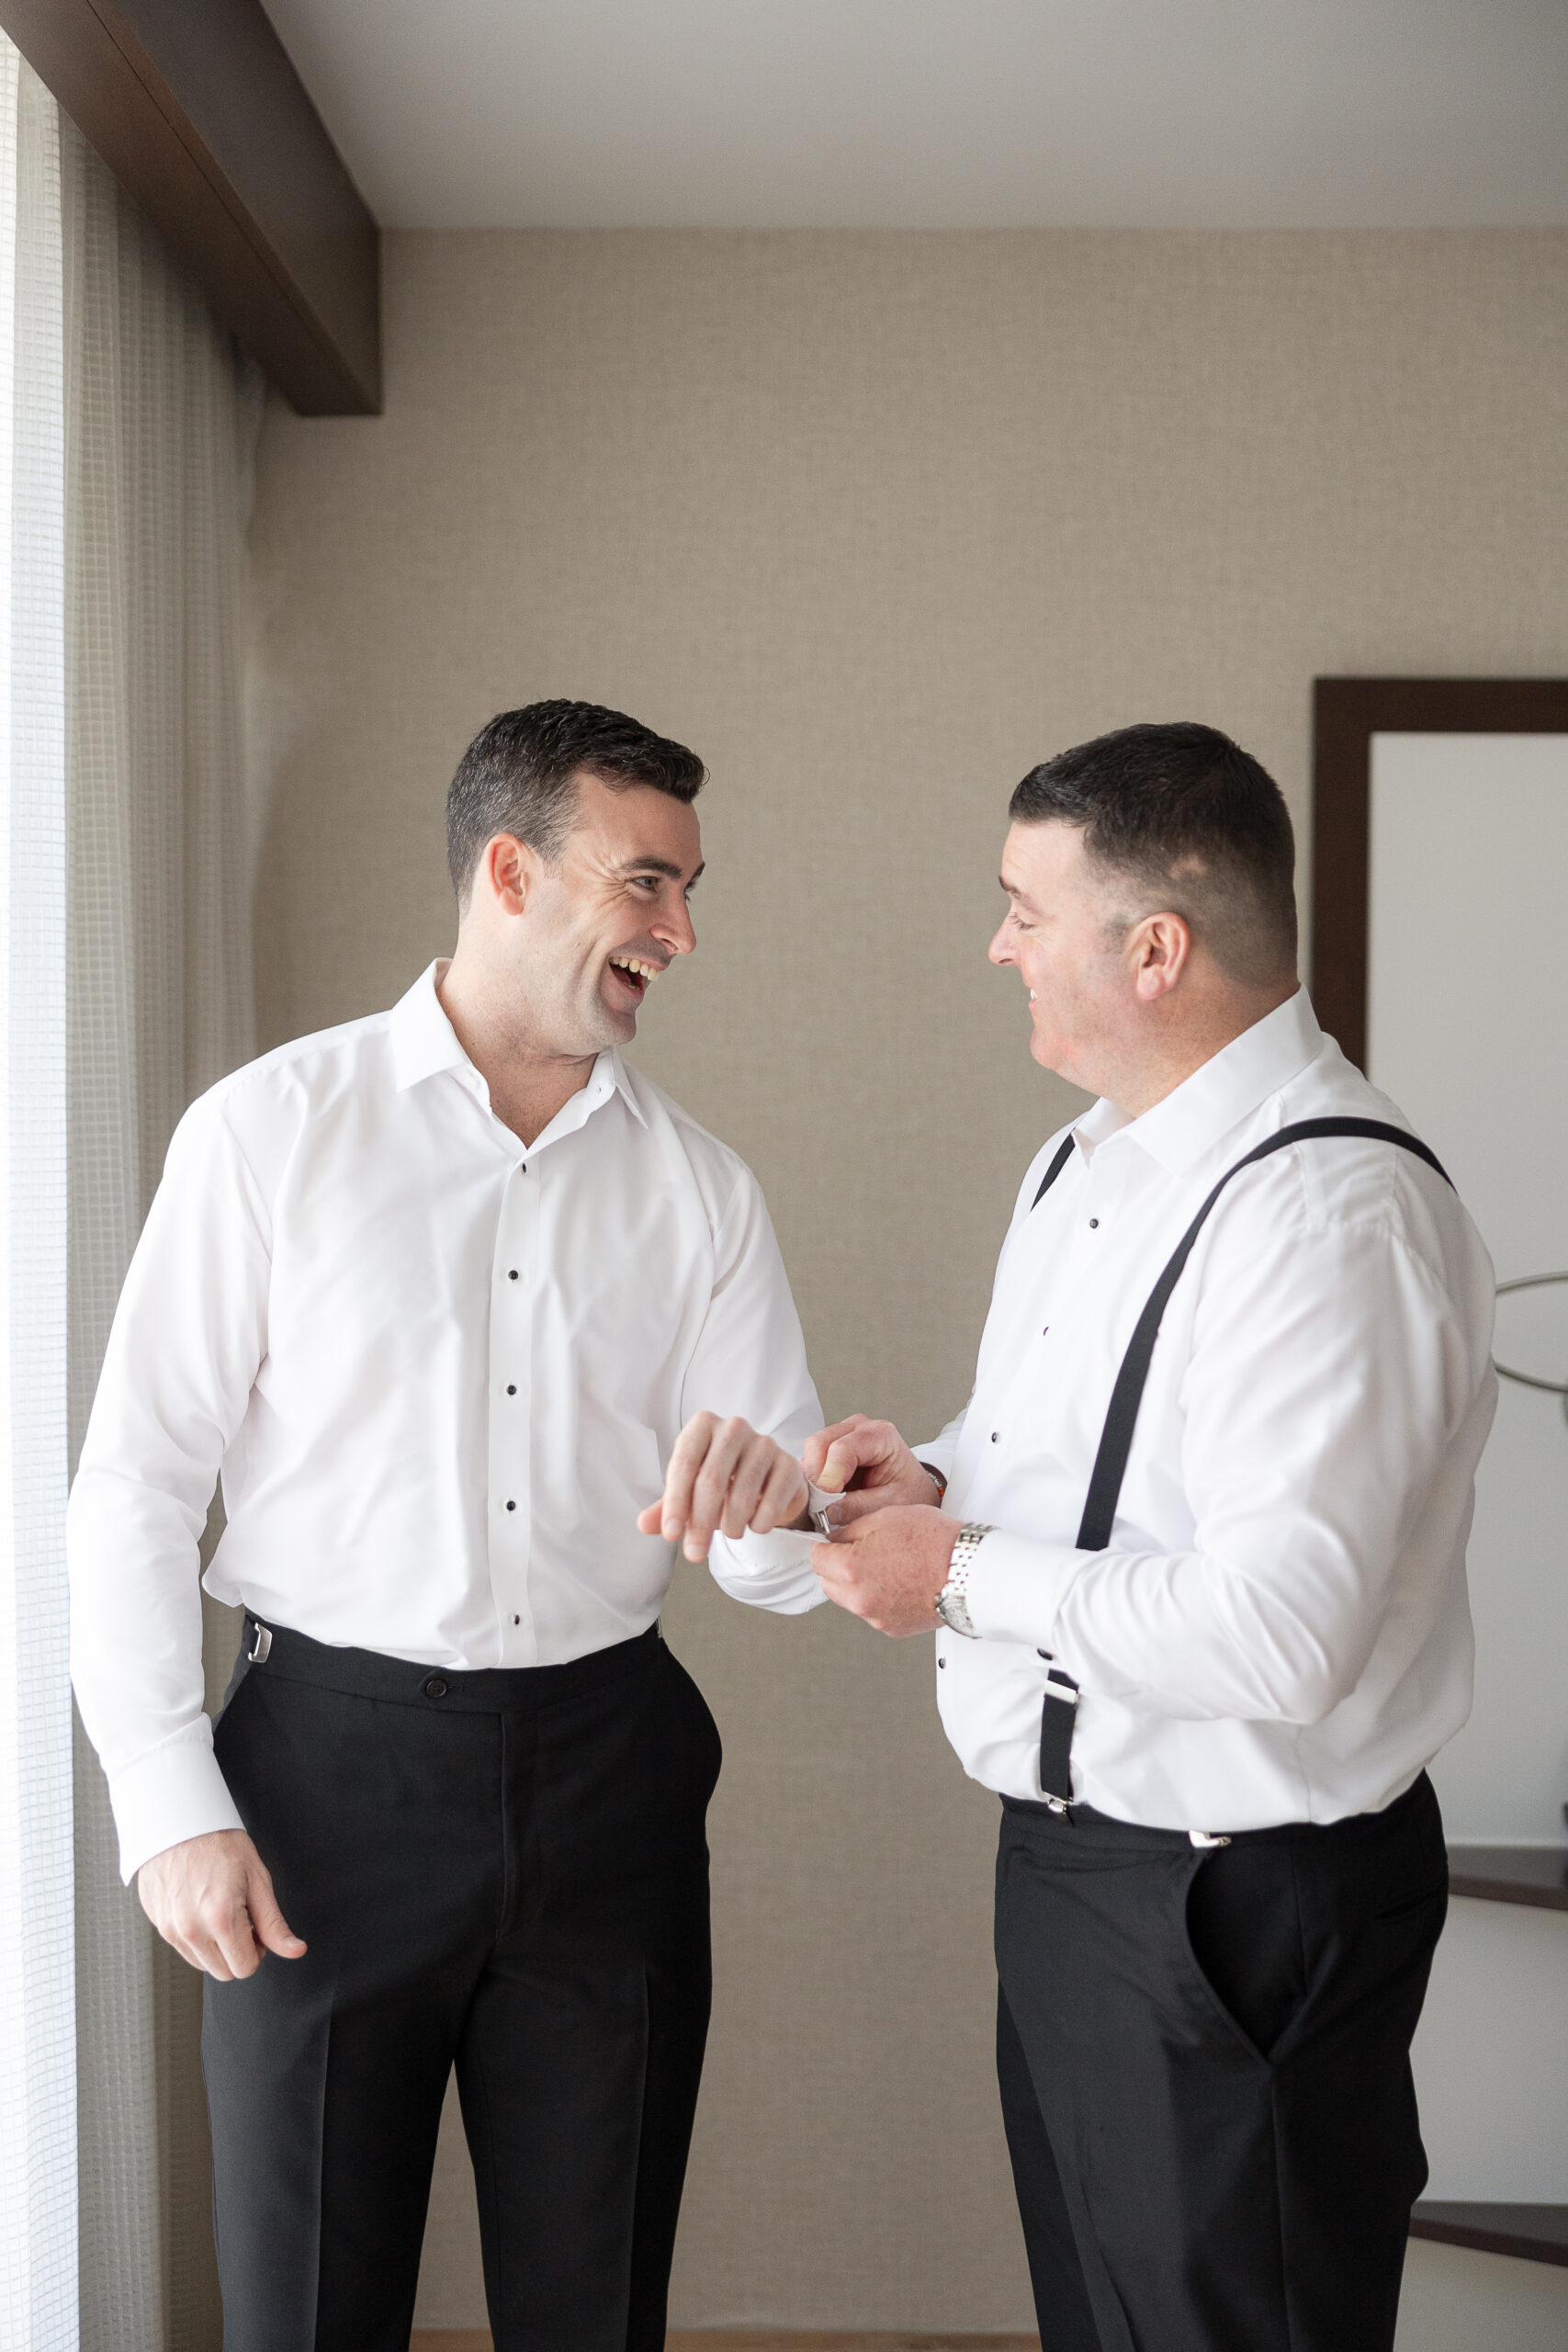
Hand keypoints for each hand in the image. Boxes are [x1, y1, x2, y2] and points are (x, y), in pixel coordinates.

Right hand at [138, 1827, 306, 1981]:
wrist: (178, 1819)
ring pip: (202, 1963)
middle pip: (224, 1972)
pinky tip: (200, 1906)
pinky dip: (196, 1937)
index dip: (258, 1950)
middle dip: (238, 1951)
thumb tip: (295, 1950)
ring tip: (220, 1910)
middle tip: (242, 1918)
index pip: (245, 1968)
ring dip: (216, 1947)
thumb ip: (274, 1923)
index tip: (257, 1928)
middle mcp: (191, 1930)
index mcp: (221, 1919)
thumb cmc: (219, 1842)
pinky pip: (182, 1947)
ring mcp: (169, 1929)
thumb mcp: (257, 1879)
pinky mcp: (156, 1923)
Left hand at [637, 1411, 809, 1559]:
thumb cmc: (722, 1481)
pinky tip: (753, 1525)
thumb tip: (644, 1525)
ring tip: (729, 1533)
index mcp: (702, 1426)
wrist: (767, 1479)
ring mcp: (765, 1443)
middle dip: (700, 1524)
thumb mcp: (689, 1490)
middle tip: (694, 1554)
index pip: (683, 1465)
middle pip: (711, 1481)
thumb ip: (667, 1507)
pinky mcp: (789, 1464)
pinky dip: (758, 1524)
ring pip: (742, 1495)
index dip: (675, 1503)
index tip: (671, 1536)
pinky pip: (771, 1502)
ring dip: (731, 1526)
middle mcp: (733, 1427)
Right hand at [803, 1414, 941, 1527]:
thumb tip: (824, 1511)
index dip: (829, 1477)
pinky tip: (822, 1498)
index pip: (843, 1449)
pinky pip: (810, 1461)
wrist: (913, 1490)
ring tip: (824, 1504)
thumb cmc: (907, 1493)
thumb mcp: (890, 1505)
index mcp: (881, 1435)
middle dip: (816, 1477)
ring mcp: (842, 1434)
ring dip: (812, 1479)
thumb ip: (858, 1507)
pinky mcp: (830, 1447)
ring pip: (810, 1451)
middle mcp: (858, 1427)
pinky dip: (811, 1480)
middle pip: (819, 1443)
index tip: (826, 1503)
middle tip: (820, 1506)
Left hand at [811, 1503, 959, 1635]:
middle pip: (829, 1582)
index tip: (837, 1541)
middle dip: (840, 1567)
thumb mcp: (884, 1517)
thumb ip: (850, 1529)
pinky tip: (901, 1582)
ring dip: (859, 1584)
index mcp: (850, 1568)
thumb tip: (834, 1538)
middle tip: (867, 1550)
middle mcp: (858, 1598)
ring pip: (850, 1599)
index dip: (826, 1545)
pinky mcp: (893, 1628)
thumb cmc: (934, 1541)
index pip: (816, 1557)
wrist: (969, 1571)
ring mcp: (875, 1617)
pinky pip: (873, 1611)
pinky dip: (880, 1598)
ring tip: (889, 1566)